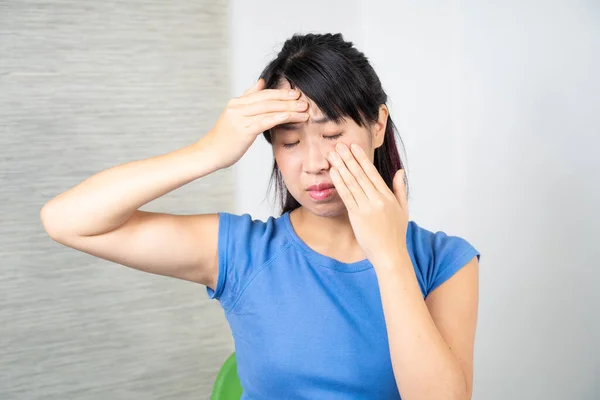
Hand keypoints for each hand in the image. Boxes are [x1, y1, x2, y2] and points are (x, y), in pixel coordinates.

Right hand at [199, 79, 308, 168]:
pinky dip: (278, 117)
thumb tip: (261, 82)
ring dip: (289, 109)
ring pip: (269, 109)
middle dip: (288, 100)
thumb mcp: (235, 115)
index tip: (296, 94)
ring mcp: (240, 118)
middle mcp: (237, 107)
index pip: (263, 94)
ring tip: (303, 111)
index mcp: (237, 102)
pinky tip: (290, 116)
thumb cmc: (224, 138)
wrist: (209, 153)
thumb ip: (248, 98)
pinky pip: (264, 121)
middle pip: (268, 100)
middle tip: (304, 102)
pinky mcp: (243, 130)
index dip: (281, 93)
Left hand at [328, 143, 408, 264]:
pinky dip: (339, 183)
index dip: (361, 159)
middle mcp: (377, 199)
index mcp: (388, 196)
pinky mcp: (357, 216)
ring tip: (333, 155)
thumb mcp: (403, 209)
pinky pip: (347, 196)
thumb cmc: (395, 234)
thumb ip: (399, 189)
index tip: (353, 147)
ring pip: (352, 182)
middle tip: (338, 146)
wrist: (389, 254)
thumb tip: (399, 171)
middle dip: (348, 158)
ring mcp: (367, 207)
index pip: (372, 173)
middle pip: (360, 174)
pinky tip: (333, 172)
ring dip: (341, 167)